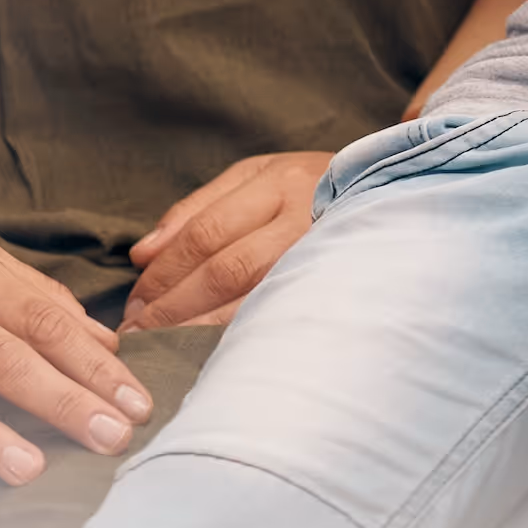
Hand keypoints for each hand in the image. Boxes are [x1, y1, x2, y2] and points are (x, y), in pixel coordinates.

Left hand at [126, 150, 334, 330]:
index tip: (135, 301)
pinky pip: (280, 315)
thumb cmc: (309, 185)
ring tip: (165, 346)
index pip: (206, 232)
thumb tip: (142, 255)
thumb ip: (195, 210)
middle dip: (175, 304)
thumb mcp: (253, 176)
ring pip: (253, 298)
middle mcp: (303, 217)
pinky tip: (213, 350)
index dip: (165, 271)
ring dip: (201, 326)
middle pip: (226, 268)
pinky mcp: (338, 285)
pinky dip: (240, 334)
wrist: (393, 192)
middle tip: (139, 331)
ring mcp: (325, 255)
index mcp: (278, 183)